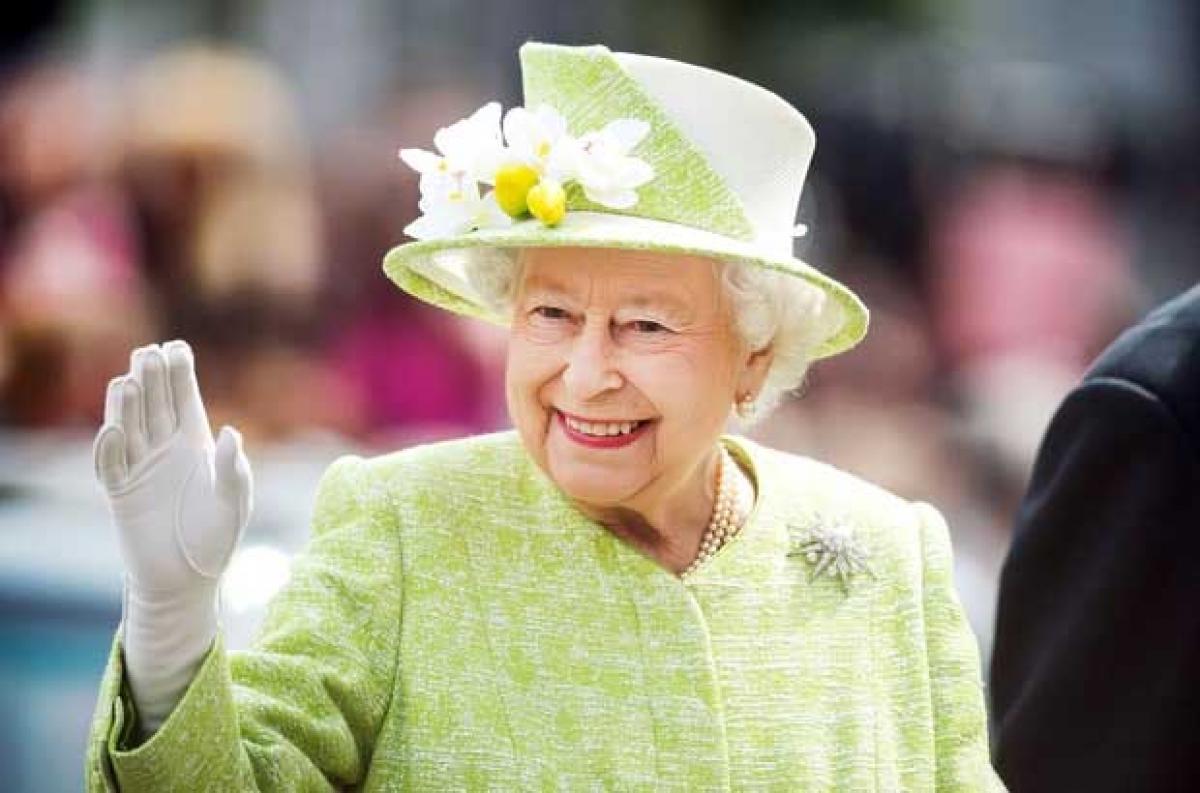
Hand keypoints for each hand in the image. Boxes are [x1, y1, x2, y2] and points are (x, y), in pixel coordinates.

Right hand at [94, 340, 251, 594]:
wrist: (187, 580)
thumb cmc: (217, 538)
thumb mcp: (234, 503)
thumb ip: (233, 469)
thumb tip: (232, 432)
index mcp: (197, 447)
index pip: (186, 403)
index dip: (181, 376)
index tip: (177, 347)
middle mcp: (166, 452)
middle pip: (156, 407)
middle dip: (153, 380)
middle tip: (149, 353)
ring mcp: (141, 470)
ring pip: (130, 428)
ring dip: (128, 405)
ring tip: (130, 379)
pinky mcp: (120, 494)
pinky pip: (110, 466)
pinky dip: (109, 448)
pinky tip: (113, 428)